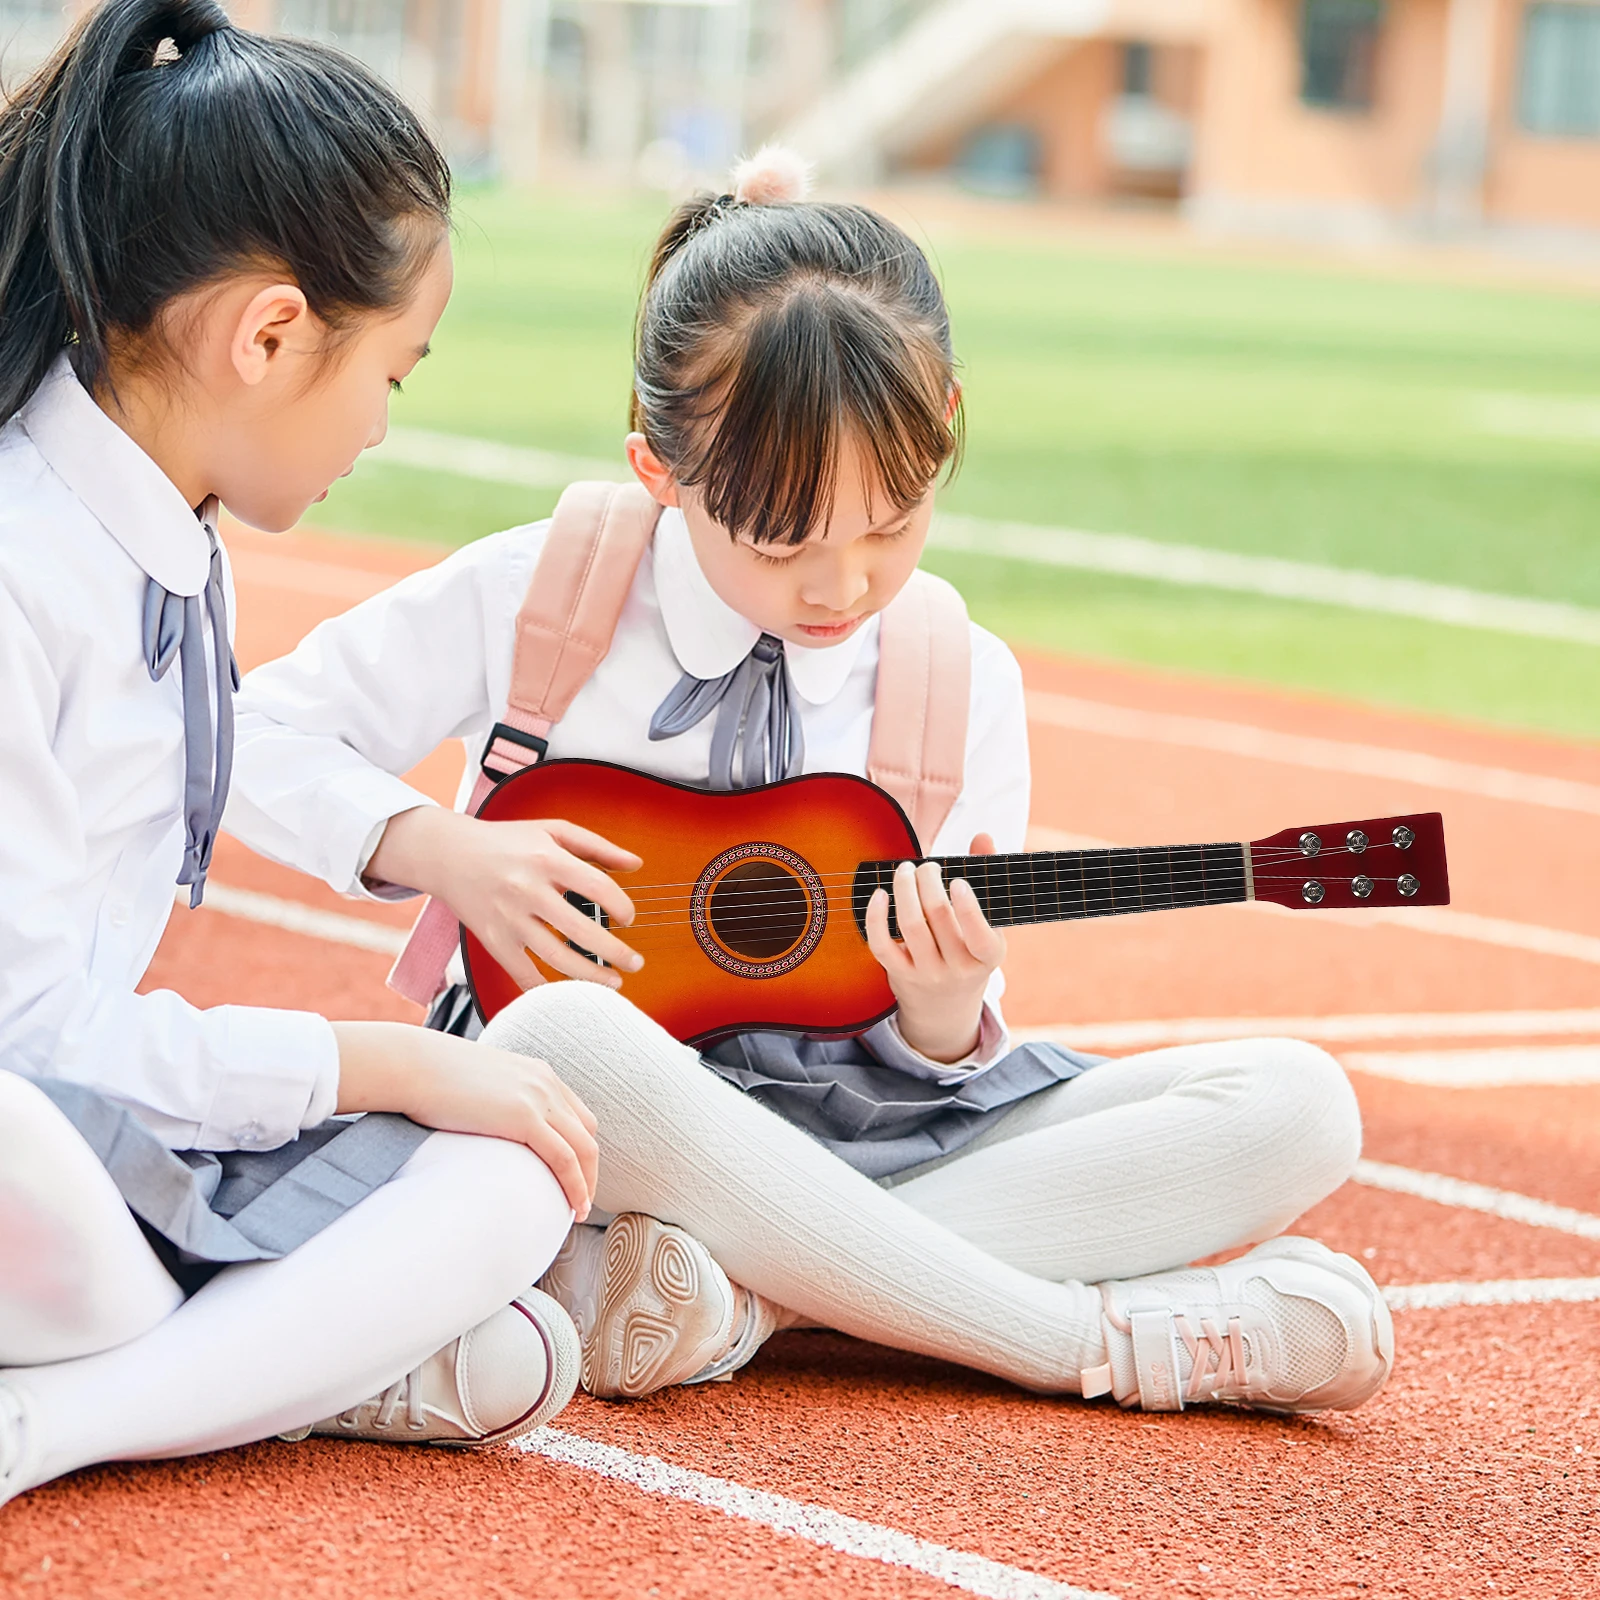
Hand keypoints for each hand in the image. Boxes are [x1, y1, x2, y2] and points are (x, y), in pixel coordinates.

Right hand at [333, 1022, 598, 1218]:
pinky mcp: (524, 1117)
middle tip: (580, 1200)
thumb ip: (493, 1103)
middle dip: (589, 1169)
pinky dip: (575, 1185)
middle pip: (587, 1133)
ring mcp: (538, 1098)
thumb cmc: (430, 1078)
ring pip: (582, 1148)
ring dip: (586, 1184)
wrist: (411, 1065)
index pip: (576, 1115)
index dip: (580, 1148)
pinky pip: (564, 1158)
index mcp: (537, 1073)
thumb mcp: (476, 1086)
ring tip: (578, 1212)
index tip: (574, 1176)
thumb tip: (484, 1128)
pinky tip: (572, 1208)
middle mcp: (545, 1083)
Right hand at [370, 806, 642, 989]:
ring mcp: (508, 918)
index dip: (621, 907)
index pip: (597, 888)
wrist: (448, 854)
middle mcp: (527, 890)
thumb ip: (597, 846)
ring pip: (556, 958)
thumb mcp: (552, 831)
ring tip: (613, 982)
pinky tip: (568, 993)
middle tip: (635, 964)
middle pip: (580, 931)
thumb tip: (636, 863)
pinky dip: (546, 989)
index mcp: (547, 859)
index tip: (628, 919)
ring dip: (590, 977)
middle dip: (615, 952)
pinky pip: (523, 973)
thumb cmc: (506, 841)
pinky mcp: (493, 940)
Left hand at [863, 832, 1006, 1063]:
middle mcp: (959, 968)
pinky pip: (882, 945)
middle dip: (929, 882)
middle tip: (926, 866)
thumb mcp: (989, 923)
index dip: (968, 907)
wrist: (946, 1005)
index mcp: (988, 956)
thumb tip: (982, 835)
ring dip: (904, 890)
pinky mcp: (900, 975)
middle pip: (939, 918)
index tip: (956, 881)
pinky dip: (876, 917)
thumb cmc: (969, 949)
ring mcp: (927, 973)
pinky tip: (880, 894)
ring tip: (906, 870)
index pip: (981, 935)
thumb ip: (987, 876)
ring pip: (911, 927)